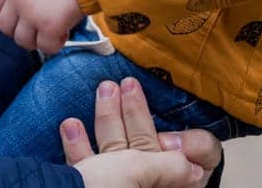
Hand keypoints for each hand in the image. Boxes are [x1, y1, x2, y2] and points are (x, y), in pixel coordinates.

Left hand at [0, 0, 84, 53]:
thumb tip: (20, 7)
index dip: (6, 13)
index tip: (19, 15)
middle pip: (4, 27)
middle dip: (21, 30)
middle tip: (38, 26)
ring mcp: (31, 13)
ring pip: (22, 41)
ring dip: (37, 39)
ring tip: (53, 29)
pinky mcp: (49, 26)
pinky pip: (46, 47)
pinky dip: (55, 44)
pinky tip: (64, 31)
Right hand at [62, 78, 221, 187]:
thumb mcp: (140, 172)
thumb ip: (168, 163)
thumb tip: (191, 160)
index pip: (183, 169)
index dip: (180, 143)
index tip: (168, 127)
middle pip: (142, 151)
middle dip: (134, 114)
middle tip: (127, 84)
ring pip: (112, 151)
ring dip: (106, 118)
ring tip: (104, 88)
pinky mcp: (83, 186)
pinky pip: (84, 164)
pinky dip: (78, 144)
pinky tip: (71, 123)